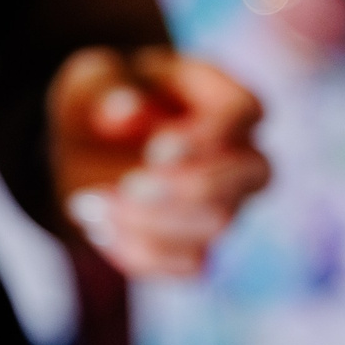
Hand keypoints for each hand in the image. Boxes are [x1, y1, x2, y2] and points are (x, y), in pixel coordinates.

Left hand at [51, 47, 269, 277]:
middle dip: (193, 185)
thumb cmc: (102, 101)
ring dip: (152, 221)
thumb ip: (106, 89)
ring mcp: (228, 203)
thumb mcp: (92, 80)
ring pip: (220, 224)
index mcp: (223, 98)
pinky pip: (191, 265)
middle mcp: (241, 152)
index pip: (246, 112)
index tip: (157, 149)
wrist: (87, 149)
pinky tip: (102, 227)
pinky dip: (141, 252)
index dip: (211, 136)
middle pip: (257, 173)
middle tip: (130, 185)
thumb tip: (128, 111)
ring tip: (93, 202)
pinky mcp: (202, 244)